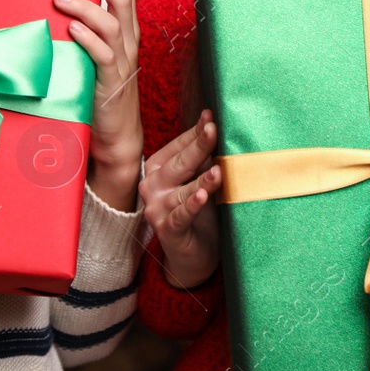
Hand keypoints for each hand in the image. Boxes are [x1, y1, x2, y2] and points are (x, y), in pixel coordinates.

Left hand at [56, 0, 141, 211]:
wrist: (115, 136)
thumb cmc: (97, 91)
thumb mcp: (94, 54)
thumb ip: (84, 29)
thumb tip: (53, 1)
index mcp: (125, 30)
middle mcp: (128, 41)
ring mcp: (122, 61)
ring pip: (112, 23)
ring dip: (86, 5)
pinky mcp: (111, 83)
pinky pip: (104, 56)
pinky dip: (89, 40)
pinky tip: (72, 30)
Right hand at [139, 110, 221, 289]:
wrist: (193, 255)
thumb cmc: (199, 213)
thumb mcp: (201, 180)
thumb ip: (204, 159)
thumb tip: (213, 125)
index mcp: (157, 169)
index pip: (178, 146)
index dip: (196, 132)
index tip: (211, 116)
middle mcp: (151, 186)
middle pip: (180, 164)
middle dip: (199, 146)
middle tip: (213, 129)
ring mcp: (156, 208)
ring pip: (183, 190)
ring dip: (202, 180)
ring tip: (218, 170)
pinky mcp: (167, 230)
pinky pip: (181, 215)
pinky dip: (192, 206)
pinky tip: (202, 197)